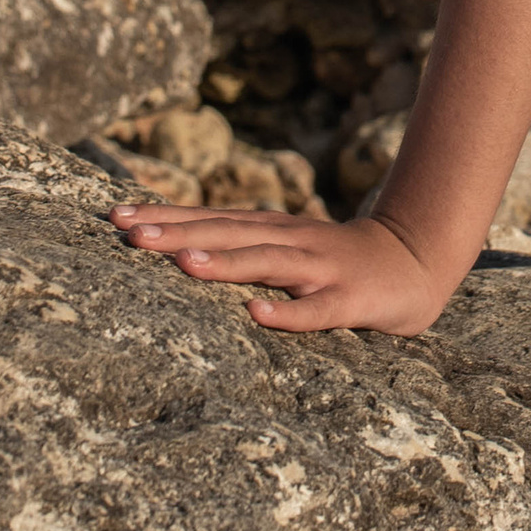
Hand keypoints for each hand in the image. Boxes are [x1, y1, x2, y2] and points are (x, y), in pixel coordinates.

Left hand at [112, 202, 457, 335]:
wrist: (414, 261)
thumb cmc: (333, 261)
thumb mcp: (282, 245)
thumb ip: (238, 243)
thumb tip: (170, 244)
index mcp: (270, 229)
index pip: (209, 218)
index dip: (164, 216)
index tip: (116, 216)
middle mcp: (290, 241)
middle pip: (228, 233)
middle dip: (178, 233)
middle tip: (131, 234)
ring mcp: (320, 269)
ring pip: (267, 263)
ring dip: (226, 262)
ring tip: (184, 264)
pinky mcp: (349, 300)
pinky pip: (316, 310)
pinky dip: (287, 313)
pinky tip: (257, 314)